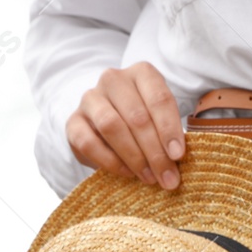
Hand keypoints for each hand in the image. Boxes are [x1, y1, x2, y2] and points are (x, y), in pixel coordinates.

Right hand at [66, 62, 185, 189]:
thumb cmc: (142, 123)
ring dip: (134, 157)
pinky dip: (110, 162)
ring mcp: (90, 98)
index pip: (159, 98)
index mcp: (141, 73)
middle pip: (137, 116)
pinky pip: (89, 143)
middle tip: (167, 178)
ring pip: (111, 126)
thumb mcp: (160, 121)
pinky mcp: (73, 122)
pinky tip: (126, 173)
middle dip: (155, 152)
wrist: (105, 126)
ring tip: (148, 177)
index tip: (178, 155)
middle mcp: (113, 80)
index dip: (169, 129)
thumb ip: (169, 135)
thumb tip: (176, 162)